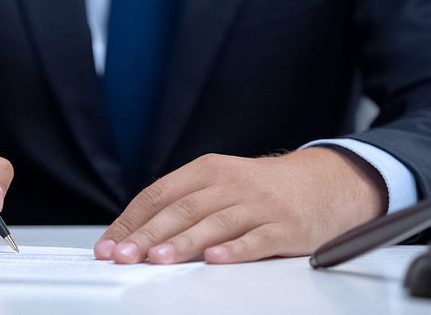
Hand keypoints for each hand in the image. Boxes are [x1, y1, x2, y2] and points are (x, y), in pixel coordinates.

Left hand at [94, 148, 385, 263]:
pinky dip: (235, 250)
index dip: (131, 219)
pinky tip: (215, 260)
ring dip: (183, 242)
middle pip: (181, 209)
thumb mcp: (220, 183)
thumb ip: (184, 204)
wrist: (321, 182)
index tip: (109, 244)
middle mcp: (229, 184)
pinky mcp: (284, 226)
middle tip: (123, 255)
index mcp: (207, 171)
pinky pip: (256, 239)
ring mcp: (257, 205)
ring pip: (213, 223)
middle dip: (147, 234)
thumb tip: (137, 234)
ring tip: (157, 259)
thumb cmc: (259, 189)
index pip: (159, 194)